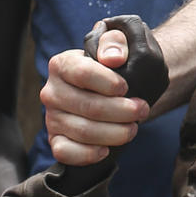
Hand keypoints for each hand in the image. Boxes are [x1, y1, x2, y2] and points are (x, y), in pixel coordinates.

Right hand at [42, 18, 160, 165]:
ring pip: (83, 131)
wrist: (114, 88)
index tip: (127, 87)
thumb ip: (115, 42)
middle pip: (87, 106)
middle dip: (122, 111)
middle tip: (143, 110)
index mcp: (62, 64)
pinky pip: (65, 152)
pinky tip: (106, 150)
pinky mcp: (56, 140)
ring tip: (133, 128)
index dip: (108, 83)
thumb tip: (113, 58)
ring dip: (114, 133)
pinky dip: (87, 154)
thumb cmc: (115, 65)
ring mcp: (52, 118)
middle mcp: (52, 91)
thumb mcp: (118, 44)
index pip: (82, 73)